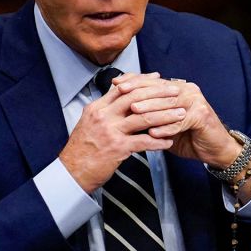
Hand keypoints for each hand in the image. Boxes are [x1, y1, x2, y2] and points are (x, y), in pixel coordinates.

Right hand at [58, 72, 175, 192]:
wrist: (71, 172)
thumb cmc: (82, 149)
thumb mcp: (89, 122)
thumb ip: (105, 109)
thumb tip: (118, 94)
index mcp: (97, 108)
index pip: (122, 87)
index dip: (142, 81)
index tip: (157, 78)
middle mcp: (103, 116)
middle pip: (136, 97)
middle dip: (159, 93)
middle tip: (175, 92)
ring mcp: (110, 131)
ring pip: (144, 117)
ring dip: (165, 115)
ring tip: (180, 114)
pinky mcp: (118, 148)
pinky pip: (144, 141)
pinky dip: (159, 141)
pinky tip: (169, 141)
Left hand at [110, 74, 241, 169]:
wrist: (214, 149)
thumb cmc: (188, 136)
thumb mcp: (164, 122)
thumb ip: (149, 113)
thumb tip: (121, 107)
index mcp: (177, 88)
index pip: (153, 81)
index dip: (134, 81)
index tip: (116, 84)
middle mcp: (188, 90)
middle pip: (160, 89)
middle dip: (138, 91)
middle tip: (121, 94)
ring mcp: (197, 101)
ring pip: (169, 103)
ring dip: (150, 108)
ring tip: (134, 112)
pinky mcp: (203, 115)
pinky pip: (181, 121)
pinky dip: (166, 128)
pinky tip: (153, 132)